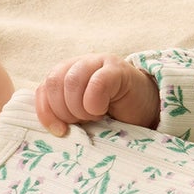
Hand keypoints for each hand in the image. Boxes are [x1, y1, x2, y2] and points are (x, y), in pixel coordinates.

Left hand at [35, 53, 159, 135]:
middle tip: (82, 123)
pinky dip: (95, 103)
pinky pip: (97, 83)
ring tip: (95, 117)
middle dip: (64, 111)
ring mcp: (98, 62)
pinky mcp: (117, 68)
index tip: (60, 131)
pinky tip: (104, 111)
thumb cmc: (115, 117)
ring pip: (71, 82)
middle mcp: (78, 65)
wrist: (150, 110)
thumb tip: (52, 128)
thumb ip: (65, 115)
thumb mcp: (83, 118)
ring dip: (80, 108)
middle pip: (54, 83)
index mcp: (65, 75)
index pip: (43, 89)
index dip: (47, 112)